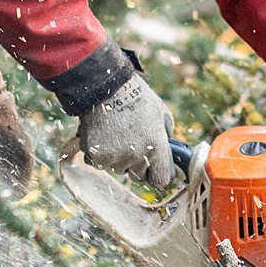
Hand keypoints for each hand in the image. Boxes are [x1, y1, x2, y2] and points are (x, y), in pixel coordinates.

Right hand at [78, 74, 177, 192]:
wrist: (104, 86)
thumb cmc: (135, 95)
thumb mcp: (160, 110)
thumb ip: (167, 132)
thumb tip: (169, 147)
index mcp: (157, 146)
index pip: (161, 180)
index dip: (158, 175)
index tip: (155, 169)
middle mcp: (137, 156)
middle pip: (138, 177)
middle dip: (137, 166)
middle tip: (131, 145)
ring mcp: (115, 158)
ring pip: (118, 169)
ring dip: (117, 158)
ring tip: (115, 134)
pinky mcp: (96, 156)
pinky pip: (99, 163)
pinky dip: (99, 153)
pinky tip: (101, 135)